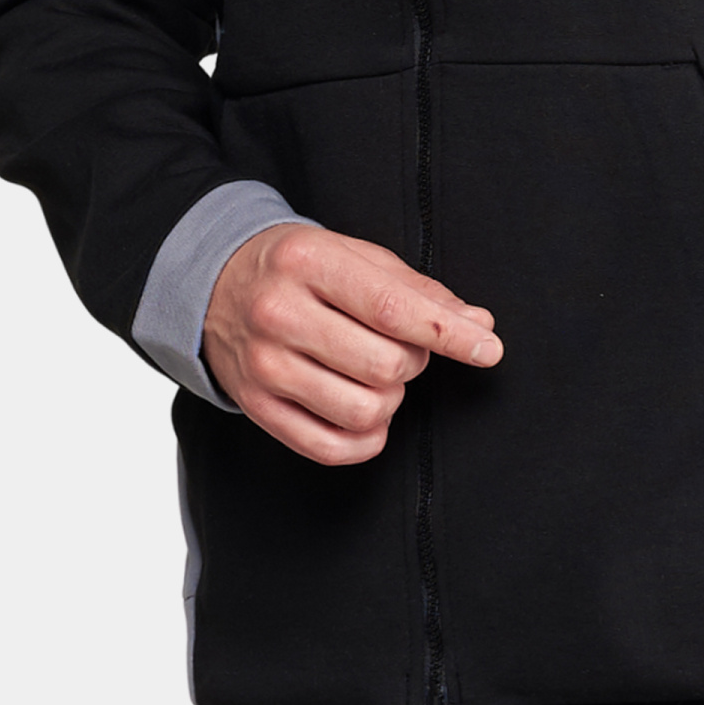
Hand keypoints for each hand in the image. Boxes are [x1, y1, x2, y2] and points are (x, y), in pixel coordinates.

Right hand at [203, 223, 502, 465]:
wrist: (215, 283)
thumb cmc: (300, 268)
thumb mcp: (355, 256)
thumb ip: (419, 290)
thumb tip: (478, 325)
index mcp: (309, 262)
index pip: (393, 308)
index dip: (449, 335)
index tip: (488, 349)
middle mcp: (279, 313)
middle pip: (384, 365)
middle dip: (412, 362)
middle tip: (400, 348)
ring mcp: (263, 364)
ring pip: (363, 411)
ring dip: (389, 400)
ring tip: (376, 376)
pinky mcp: (255, 405)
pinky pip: (330, 448)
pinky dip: (366, 440)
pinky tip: (367, 417)